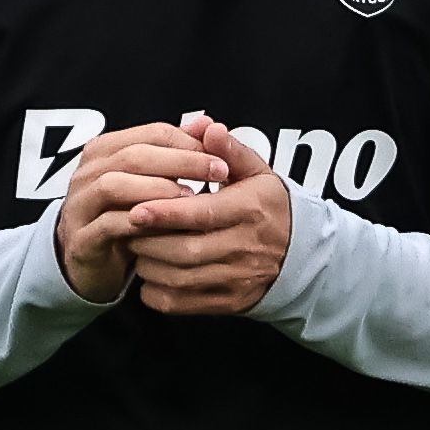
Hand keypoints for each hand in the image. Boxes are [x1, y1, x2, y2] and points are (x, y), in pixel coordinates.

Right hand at [56, 124, 229, 303]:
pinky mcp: (82, 238)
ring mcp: (80, 205)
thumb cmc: (128, 219)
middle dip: (182, 161)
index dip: (190, 142)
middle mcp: (88, 173)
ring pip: (114, 185)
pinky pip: (108, 224)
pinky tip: (167, 227)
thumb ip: (177, 153)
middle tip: (218, 172)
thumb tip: (208, 124)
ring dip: (158, 189)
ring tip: (192, 198)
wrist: (93, 264)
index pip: (152, 134)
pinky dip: (140, 223)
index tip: (222, 157)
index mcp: (106, 150)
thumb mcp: (153, 184)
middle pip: (135, 155)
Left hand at [123, 114, 293, 316]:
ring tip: (139, 247)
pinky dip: (157, 292)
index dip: (166, 212)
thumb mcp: (256, 172)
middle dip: (149, 240)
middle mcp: (245, 247)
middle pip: (186, 250)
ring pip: (180, 279)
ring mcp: (237, 278)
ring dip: (149, 265)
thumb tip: (205, 125)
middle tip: (129, 227)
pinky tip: (151, 275)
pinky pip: (182, 303)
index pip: (202, 213)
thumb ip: (228, 149)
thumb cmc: (267, 207)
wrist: (300, 254)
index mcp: (249, 210)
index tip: (136, 208)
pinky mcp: (229, 302)